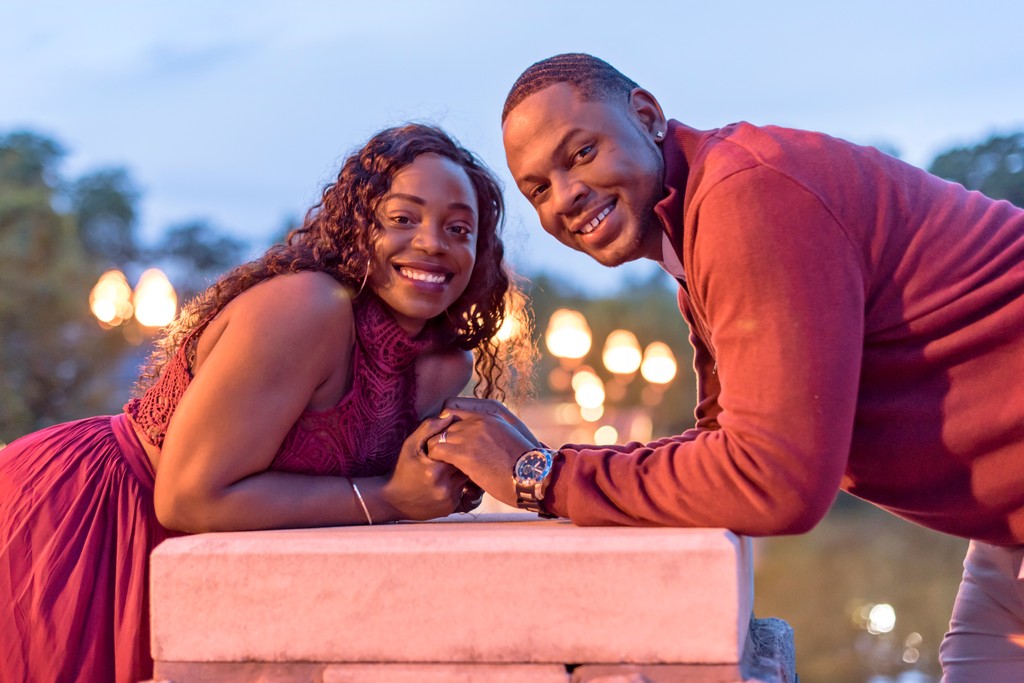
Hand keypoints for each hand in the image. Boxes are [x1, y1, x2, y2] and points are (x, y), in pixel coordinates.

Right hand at [379, 415, 474, 520]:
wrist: (391, 500)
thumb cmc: (401, 469)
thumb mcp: (410, 445)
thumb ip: (429, 428)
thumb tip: (449, 416)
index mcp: (435, 469)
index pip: (459, 452)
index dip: (457, 446)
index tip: (453, 444)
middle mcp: (444, 487)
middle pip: (466, 466)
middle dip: (462, 459)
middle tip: (456, 454)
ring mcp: (448, 500)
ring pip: (466, 480)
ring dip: (462, 472)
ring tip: (450, 468)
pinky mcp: (450, 509)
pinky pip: (463, 493)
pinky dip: (458, 486)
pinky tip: (447, 481)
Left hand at [426, 403, 540, 507]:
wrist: (536, 475)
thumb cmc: (528, 463)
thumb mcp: (514, 437)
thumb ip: (496, 432)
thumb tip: (487, 444)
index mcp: (492, 414)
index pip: (452, 409)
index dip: (447, 425)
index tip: (448, 439)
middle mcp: (479, 420)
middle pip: (444, 424)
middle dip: (441, 439)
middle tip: (440, 456)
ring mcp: (471, 435)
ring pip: (437, 437)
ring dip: (436, 451)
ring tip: (438, 465)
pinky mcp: (464, 453)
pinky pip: (437, 450)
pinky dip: (435, 459)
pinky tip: (439, 469)